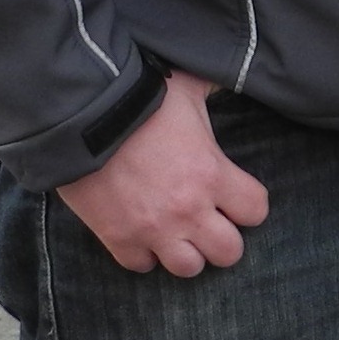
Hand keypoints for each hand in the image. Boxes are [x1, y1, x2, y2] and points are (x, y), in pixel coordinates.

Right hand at [56, 70, 268, 277]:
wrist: (82, 118)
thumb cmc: (141, 100)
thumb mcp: (190, 90)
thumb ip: (215, 90)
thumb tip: (229, 71)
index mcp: (213, 174)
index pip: (256, 210)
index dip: (250, 205)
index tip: (237, 197)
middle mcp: (188, 209)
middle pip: (229, 252)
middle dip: (224, 238)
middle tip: (211, 221)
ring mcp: (152, 229)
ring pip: (188, 269)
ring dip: (187, 252)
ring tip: (180, 233)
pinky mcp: (117, 239)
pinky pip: (141, 267)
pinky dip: (145, 255)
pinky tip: (145, 235)